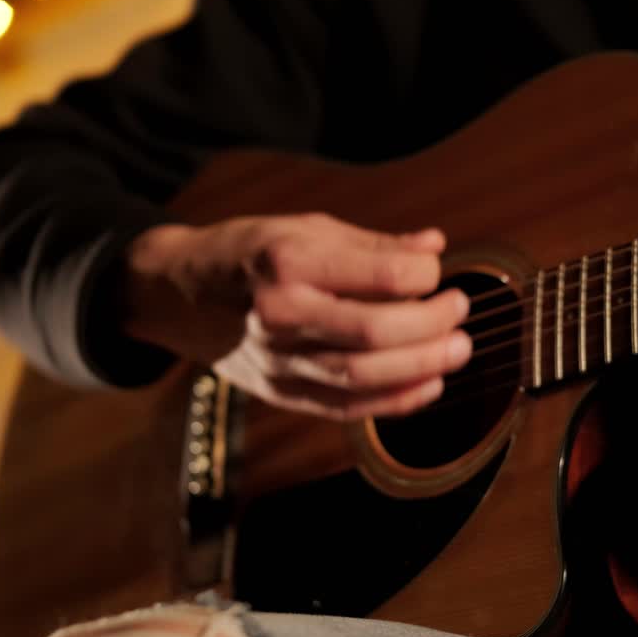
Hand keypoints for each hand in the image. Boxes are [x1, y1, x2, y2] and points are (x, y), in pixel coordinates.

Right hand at [118, 213, 470, 420]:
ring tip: (457, 350)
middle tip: (460, 311)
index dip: (422, 274)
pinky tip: (430, 384)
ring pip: (361, 375)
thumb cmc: (249, 252)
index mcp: (285, 261)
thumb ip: (372, 243)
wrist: (177, 295)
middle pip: (373, 331)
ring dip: (421, 366)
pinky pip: (345, 407)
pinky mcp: (279, 393)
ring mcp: (276, 360)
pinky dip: (395, 401)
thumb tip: (434, 245)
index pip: (376, 275)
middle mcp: (278, 314)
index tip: (437, 269)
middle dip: (431, 324)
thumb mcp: (303, 228)